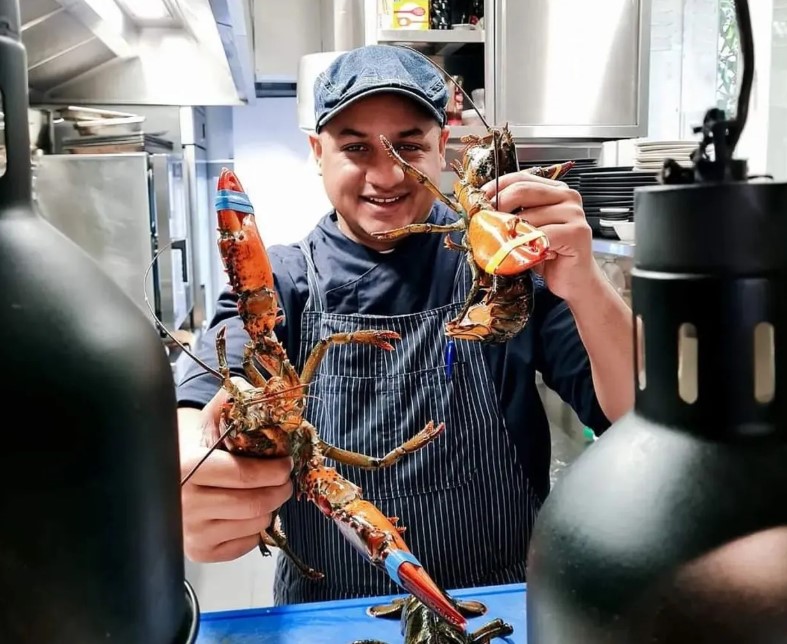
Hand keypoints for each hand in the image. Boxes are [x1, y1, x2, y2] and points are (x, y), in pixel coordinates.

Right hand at [179, 378, 293, 562]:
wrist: (165, 473)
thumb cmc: (193, 444)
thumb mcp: (209, 418)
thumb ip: (233, 402)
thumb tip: (258, 391)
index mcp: (186, 468)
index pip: (243, 476)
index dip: (273, 470)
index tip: (286, 463)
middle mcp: (184, 505)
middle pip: (253, 503)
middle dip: (280, 489)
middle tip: (285, 479)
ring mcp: (191, 532)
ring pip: (253, 524)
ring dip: (270, 508)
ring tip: (268, 492)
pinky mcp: (199, 552)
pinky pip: (245, 544)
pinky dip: (257, 529)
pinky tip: (249, 512)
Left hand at [482, 170, 596, 302]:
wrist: (573, 280)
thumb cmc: (548, 255)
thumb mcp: (526, 229)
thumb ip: (513, 214)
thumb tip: (481, 208)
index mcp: (555, 190)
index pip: (520, 178)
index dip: (496, 187)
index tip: (479, 200)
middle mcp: (567, 196)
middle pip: (521, 191)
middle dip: (497, 206)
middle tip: (484, 223)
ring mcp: (574, 213)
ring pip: (528, 216)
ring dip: (509, 233)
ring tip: (502, 245)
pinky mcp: (576, 232)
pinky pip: (540, 235)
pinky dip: (525, 245)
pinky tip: (521, 254)